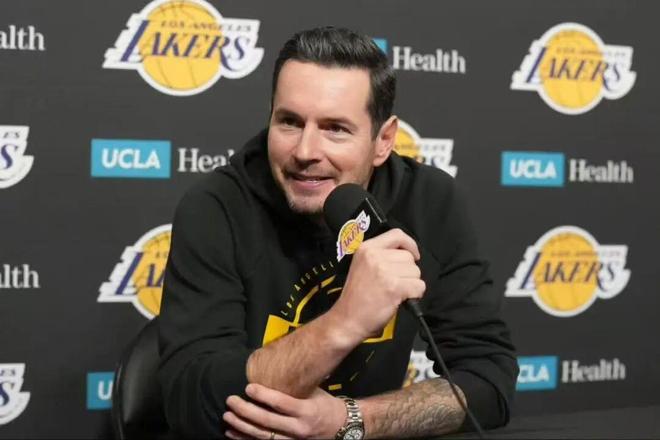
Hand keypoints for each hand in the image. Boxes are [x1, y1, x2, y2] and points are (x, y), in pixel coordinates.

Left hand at [223, 384, 345, 438]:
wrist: (342, 426)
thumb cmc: (325, 404)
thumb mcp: (314, 393)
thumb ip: (294, 388)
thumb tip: (272, 372)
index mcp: (306, 412)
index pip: (281, 404)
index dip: (263, 396)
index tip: (248, 387)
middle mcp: (299, 429)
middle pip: (268, 422)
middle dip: (246, 412)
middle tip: (231, 401)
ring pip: (263, 436)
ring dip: (242, 427)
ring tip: (227, 417)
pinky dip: (246, 439)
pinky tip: (233, 433)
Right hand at [331, 228, 424, 341]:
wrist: (347, 320)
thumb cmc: (356, 297)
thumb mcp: (362, 266)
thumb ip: (381, 256)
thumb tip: (407, 254)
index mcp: (366, 248)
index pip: (397, 234)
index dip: (410, 244)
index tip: (413, 255)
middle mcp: (374, 256)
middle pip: (409, 257)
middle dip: (408, 271)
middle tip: (395, 283)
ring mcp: (384, 271)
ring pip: (416, 272)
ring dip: (411, 283)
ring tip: (395, 292)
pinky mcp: (394, 287)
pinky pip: (419, 286)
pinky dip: (415, 294)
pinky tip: (400, 299)